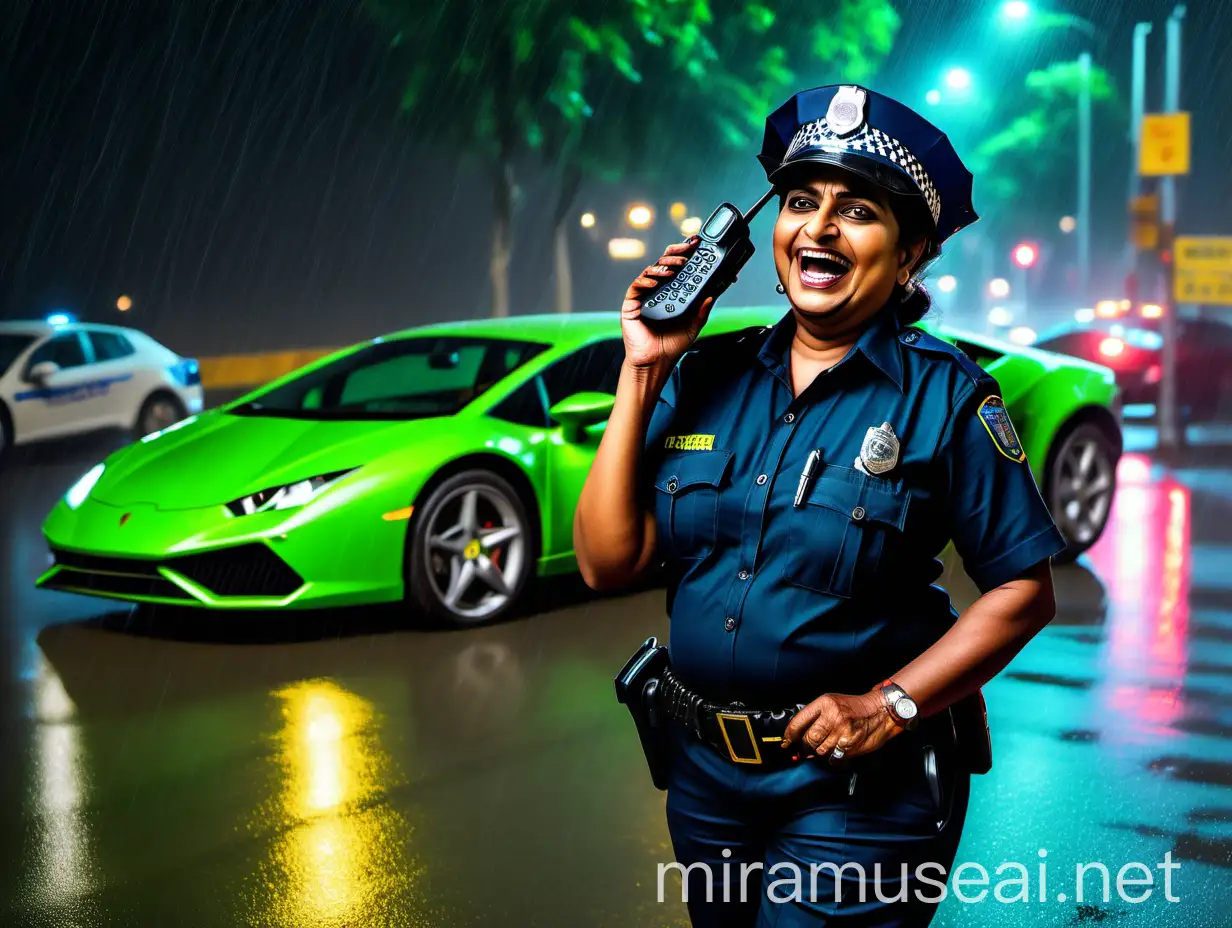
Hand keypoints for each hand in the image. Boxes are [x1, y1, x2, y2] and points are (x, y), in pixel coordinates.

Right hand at [621, 237, 715, 370]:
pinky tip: (655, 283)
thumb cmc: (671, 344)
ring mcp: (643, 296)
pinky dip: (645, 282)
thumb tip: (712, 295)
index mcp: (671, 292)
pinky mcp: (631, 304)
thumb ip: (702, 311)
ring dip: (663, 266)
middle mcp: (657, 290)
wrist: (655, 362)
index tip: (697, 245)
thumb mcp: (693, 326)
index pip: (678, 267)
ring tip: (674, 268)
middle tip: (688, 250)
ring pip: (650, 271)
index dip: (685, 254)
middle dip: (676, 253)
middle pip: (664, 263)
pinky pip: (636, 287)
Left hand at [780, 690, 902, 764]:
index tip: (786, 743)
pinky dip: (831, 758)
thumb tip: (796, 737)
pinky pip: (832, 758)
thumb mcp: (832, 702)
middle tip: (804, 750)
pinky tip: (836, 751)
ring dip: (819, 753)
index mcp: (824, 703)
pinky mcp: (850, 745)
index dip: (789, 736)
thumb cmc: (854, 708)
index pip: (798, 722)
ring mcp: (842, 732)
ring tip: (826, 746)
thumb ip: (814, 716)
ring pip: (819, 751)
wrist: (881, 711)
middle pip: (807, 740)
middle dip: (804, 748)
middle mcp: (832, 716)